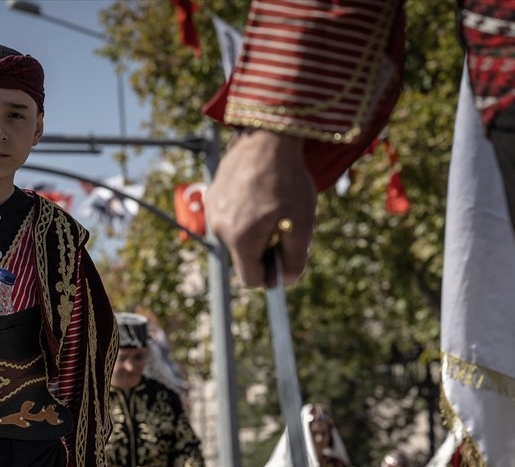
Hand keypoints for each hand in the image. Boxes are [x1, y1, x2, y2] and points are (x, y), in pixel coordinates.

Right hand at [205, 129, 315, 286]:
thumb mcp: (302, 223)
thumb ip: (295, 258)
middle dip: (263, 250)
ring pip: (236, 238)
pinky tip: (258, 194)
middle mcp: (219, 229)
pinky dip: (244, 215)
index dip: (270, 275)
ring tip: (270, 206)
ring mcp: (212, 212)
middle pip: (243, 258)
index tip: (284, 259)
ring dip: (253, 232)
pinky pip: (229, 218)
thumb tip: (286, 281)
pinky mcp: (212, 196)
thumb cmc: (287, 181)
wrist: (267, 138)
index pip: (251, 279)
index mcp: (240, 240)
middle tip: (282, 226)